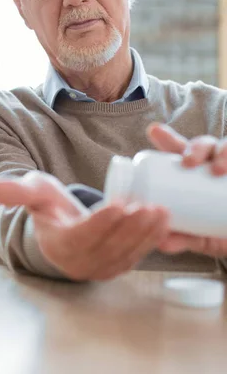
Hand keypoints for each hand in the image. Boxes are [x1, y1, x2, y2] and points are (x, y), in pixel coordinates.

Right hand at [0, 171, 168, 280]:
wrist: (61, 229)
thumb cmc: (49, 208)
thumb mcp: (33, 195)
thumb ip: (17, 192)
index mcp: (58, 246)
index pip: (81, 237)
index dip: (99, 223)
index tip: (118, 205)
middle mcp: (79, 263)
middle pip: (108, 246)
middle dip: (130, 227)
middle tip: (147, 206)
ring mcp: (100, 268)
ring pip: (126, 253)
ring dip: (145, 234)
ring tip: (160, 212)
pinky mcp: (116, 267)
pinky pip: (136, 255)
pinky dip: (151, 240)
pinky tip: (164, 223)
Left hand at [147, 123, 226, 256]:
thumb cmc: (219, 234)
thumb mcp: (200, 237)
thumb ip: (182, 238)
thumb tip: (159, 242)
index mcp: (194, 173)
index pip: (178, 150)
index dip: (167, 137)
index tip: (154, 131)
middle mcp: (213, 164)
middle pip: (201, 145)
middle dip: (194, 148)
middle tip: (188, 162)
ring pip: (225, 146)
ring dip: (222, 152)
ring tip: (217, 169)